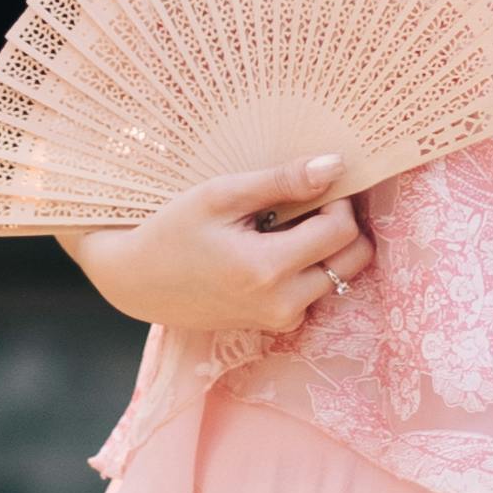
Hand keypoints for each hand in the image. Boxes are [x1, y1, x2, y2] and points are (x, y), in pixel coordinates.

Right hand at [68, 152, 372, 346]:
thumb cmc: (173, 231)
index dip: (336, 200)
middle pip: (354, 260)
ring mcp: (280, 320)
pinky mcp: (275, 326)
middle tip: (306, 204)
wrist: (137, 281)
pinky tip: (272, 249)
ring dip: (327, 248)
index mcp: (267, 269)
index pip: (342, 231)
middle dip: (342, 226)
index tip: (309, 185)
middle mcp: (281, 304)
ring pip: (340, 277)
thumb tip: (335, 166)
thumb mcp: (221, 195)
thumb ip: (281, 182)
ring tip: (283, 227)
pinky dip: (309, 267)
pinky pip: (315, 291)